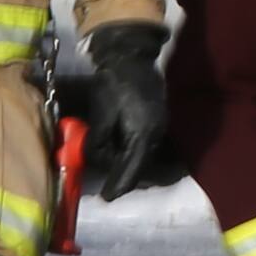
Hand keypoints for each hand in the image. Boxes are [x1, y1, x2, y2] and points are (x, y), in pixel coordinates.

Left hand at [77, 24, 167, 188]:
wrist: (131, 57)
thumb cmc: (113, 84)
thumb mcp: (100, 115)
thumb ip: (99, 142)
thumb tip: (95, 159)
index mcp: (144, 134)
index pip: (132, 168)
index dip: (119, 184)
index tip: (107, 198)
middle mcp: (156, 135)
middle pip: (139, 166)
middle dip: (122, 173)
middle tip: (105, 180)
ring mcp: (160, 128)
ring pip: (142, 156)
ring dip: (126, 161)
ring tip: (107, 157)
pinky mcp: (157, 121)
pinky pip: (144, 146)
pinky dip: (131, 151)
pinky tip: (118, 146)